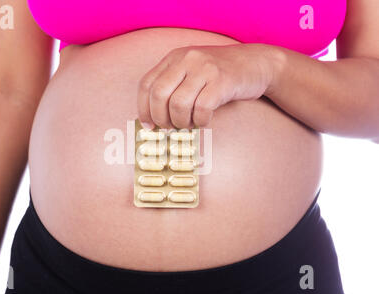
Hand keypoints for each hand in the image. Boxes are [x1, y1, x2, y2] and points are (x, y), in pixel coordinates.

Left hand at [137, 44, 275, 128]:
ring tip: (190, 124)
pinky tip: (205, 121)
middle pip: (158, 95)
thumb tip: (153, 119)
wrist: (256, 63)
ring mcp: (204, 68)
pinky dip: (201, 121)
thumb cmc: (220, 75)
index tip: (149, 125)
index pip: (146, 84)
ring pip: (178, 104)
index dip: (143, 109)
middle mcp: (187, 59)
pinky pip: (202, 109)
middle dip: (161, 118)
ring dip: (181, 122)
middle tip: (170, 127)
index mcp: (174, 58)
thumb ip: (173, 87)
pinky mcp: (222, 81)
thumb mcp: (192, 72)